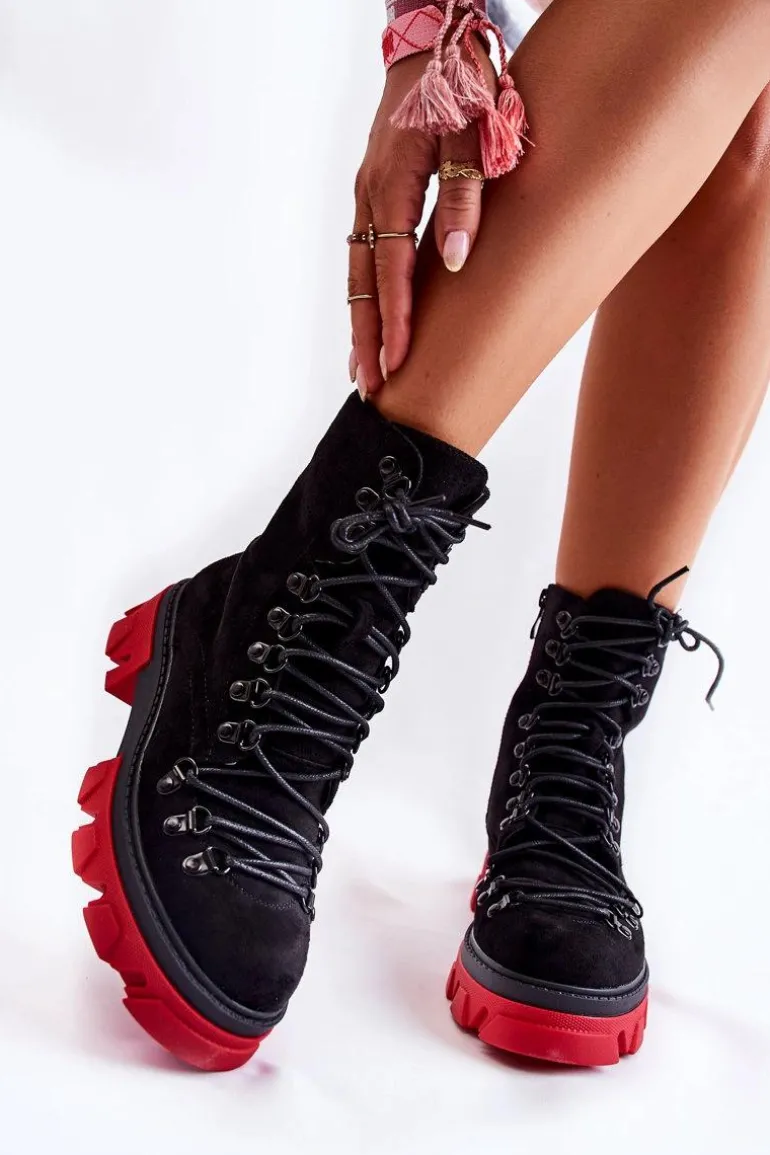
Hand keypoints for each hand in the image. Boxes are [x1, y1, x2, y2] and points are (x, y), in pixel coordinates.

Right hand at [349, 45, 495, 398]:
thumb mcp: (476, 130)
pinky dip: (364, 297)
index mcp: (393, 182)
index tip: (399, 360)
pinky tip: (369, 324)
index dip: (396, 317)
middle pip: (362, 282)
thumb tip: (454, 260)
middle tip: (371, 388)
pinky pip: (361, 258)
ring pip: (357, 274)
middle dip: (367, 337)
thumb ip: (465, 195)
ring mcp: (365, 197)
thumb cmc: (461, 83)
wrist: (432, 41)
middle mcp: (369, 195)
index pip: (392, 266)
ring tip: (364, 372)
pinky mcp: (371, 197)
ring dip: (361, 324)